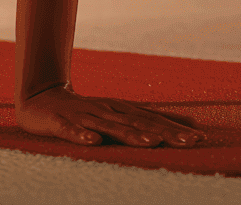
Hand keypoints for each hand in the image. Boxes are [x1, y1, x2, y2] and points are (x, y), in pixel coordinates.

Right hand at [16, 85, 207, 146]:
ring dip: (131, 135)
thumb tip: (186, 124)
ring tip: (151, 144)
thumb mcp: (120, 114)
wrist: (41, 97)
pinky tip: (94, 142)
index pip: (153, 120)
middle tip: (189, 142)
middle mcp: (107, 111)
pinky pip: (71, 130)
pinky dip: (82, 135)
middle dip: (165, 133)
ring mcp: (85, 116)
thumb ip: (149, 119)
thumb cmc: (87, 110)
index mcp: (121, 110)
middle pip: (139, 123)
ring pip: (110, 127)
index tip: (200, 138)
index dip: (175, 129)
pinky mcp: (61, 123)